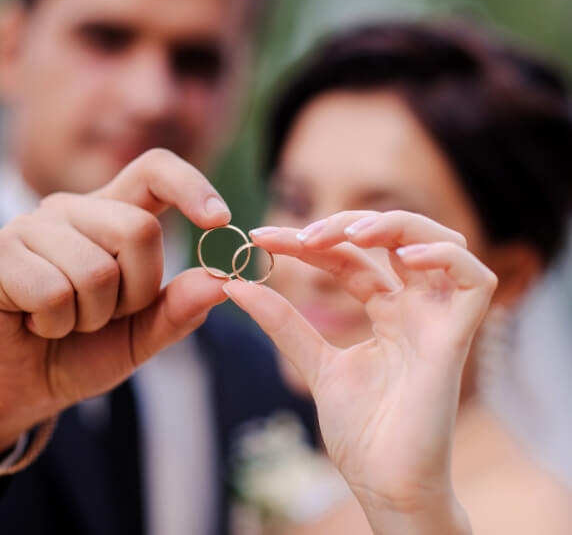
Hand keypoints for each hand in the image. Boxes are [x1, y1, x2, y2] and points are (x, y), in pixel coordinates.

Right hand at [0, 149, 230, 491]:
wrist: (16, 387)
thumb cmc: (79, 351)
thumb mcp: (141, 336)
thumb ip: (179, 308)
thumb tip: (223, 279)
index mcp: (111, 216)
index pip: (154, 170)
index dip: (191, 185)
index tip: (221, 220)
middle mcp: (71, 210)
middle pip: (139, 229)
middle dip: (136, 293)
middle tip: (105, 315)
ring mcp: (29, 226)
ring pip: (97, 269)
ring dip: (91, 316)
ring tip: (65, 322)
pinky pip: (54, 292)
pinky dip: (56, 325)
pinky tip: (36, 324)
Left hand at [223, 211, 495, 534]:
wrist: (384, 483)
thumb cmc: (360, 431)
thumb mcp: (312, 364)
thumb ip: (282, 323)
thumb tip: (235, 285)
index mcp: (387, 313)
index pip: (350, 257)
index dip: (309, 242)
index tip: (262, 237)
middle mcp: (416, 309)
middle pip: (395, 239)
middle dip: (349, 225)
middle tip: (303, 235)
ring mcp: (439, 320)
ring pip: (441, 243)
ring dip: (396, 226)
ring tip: (349, 233)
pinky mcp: (458, 338)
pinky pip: (474, 279)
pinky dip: (443, 255)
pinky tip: (402, 255)